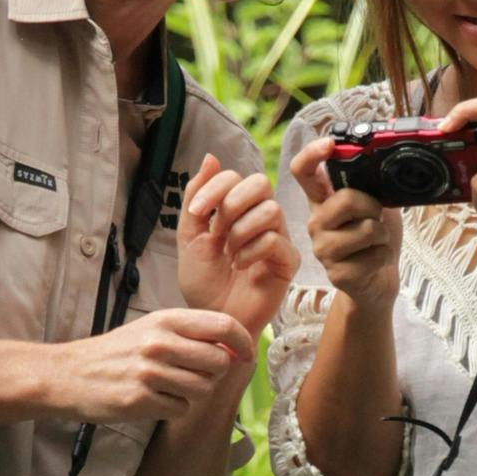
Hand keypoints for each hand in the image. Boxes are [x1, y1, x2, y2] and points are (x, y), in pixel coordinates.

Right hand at [50, 307, 255, 424]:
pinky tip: (153, 398)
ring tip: (168, 385)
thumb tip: (237, 345)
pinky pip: (181, 408)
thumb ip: (191, 332)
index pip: (224, 326)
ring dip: (193, 392)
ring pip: (204, 388)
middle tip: (192, 373)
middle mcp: (160, 343)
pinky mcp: (140, 400)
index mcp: (166, 320)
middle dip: (214, 372)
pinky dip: (173, 407)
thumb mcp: (152, 328)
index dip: (244, 342)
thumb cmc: (118, 352)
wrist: (69, 374)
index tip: (245, 354)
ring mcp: (150, 372)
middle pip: (220, 362)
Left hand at [178, 153, 298, 336]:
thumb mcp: (189, 236)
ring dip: (240, 232)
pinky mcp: (287, 261)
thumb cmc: (203, 282)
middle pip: (260, 182)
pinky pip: (276, 240)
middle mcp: (260, 218)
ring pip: (270, 210)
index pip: (235, 176)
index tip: (198, 212)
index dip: (215, 187)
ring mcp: (277, 238)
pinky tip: (240, 267)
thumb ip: (196, 197)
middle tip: (218, 231)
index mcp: (236, 208)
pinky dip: (251, 252)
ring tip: (229, 254)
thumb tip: (211, 157)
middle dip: (233, 204)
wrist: (211, 318)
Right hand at [289, 135, 401, 309]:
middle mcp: (316, 222)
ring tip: (376, 242)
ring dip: (383, 234)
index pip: (304, 171)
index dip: (312, 154)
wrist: (377, 281)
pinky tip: (373, 261)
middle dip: (374, 206)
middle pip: (346, 199)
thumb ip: (372, 186)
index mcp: (322, 200)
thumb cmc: (375, 239)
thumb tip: (385, 164)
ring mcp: (323, 249)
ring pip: (366, 229)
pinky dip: (384, 256)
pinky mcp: (336, 273)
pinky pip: (374, 255)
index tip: (329, 144)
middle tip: (377, 217)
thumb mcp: (376, 205)